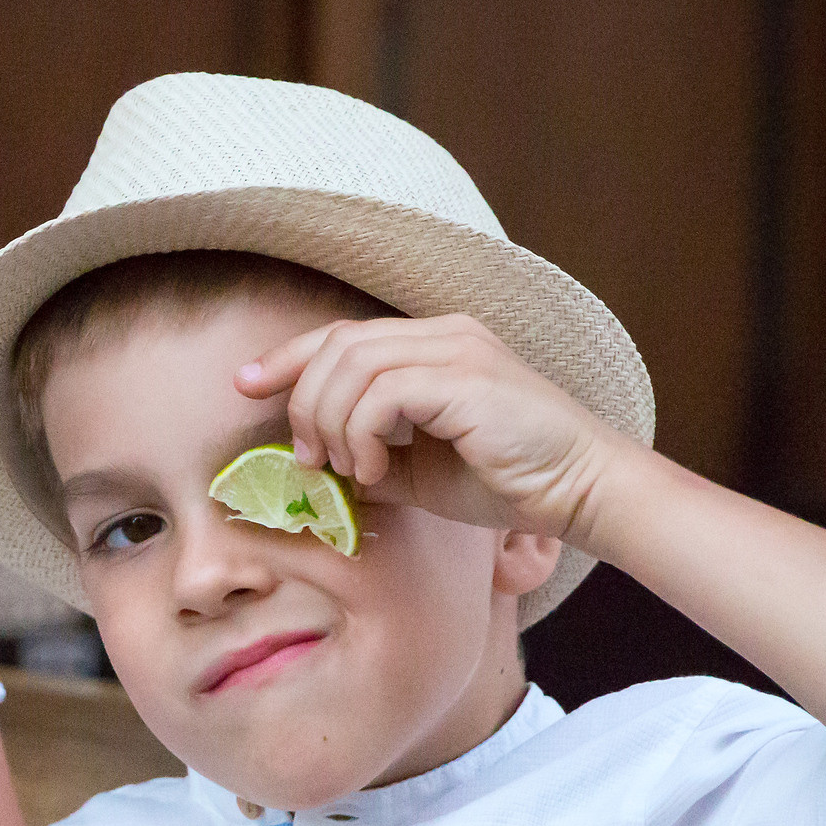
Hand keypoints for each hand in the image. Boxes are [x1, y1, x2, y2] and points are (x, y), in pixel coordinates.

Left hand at [237, 314, 626, 542]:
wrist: (579, 491)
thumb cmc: (507, 482)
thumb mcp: (418, 470)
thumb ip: (368, 456)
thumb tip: (313, 465)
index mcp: (434, 345)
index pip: (342, 335)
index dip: (287, 358)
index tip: (245, 385)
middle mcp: (444, 335)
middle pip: (337, 344)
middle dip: (303, 402)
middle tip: (309, 459)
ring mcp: (457, 351)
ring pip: (351, 365)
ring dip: (332, 424)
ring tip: (348, 470)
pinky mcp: (465, 379)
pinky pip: (381, 394)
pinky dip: (361, 435)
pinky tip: (374, 471)